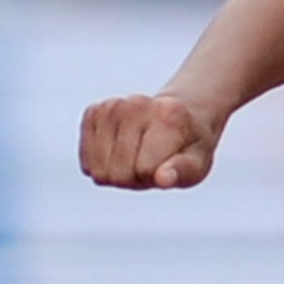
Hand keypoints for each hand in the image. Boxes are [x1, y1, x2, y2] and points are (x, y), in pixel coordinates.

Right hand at [81, 90, 223, 190]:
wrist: (174, 117)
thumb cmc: (187, 146)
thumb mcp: (197, 164)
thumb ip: (181, 172)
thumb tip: (162, 179)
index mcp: (168, 115)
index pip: (145, 169)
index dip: (155, 178)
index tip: (166, 164)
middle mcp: (137, 104)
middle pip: (120, 172)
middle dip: (135, 178)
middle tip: (151, 161)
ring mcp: (112, 106)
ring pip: (98, 169)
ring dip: (116, 172)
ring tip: (136, 156)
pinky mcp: (94, 112)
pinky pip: (86, 160)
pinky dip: (100, 163)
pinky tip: (118, 150)